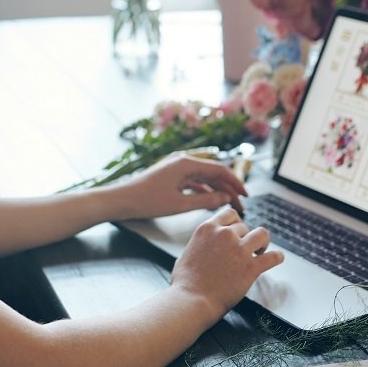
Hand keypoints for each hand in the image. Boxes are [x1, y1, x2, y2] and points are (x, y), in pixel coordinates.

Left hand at [111, 152, 247, 219]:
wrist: (121, 200)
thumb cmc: (147, 202)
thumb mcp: (180, 204)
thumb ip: (206, 201)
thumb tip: (227, 198)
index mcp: (186, 163)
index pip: (219, 169)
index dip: (235, 182)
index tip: (247, 195)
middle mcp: (183, 161)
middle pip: (213, 173)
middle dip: (229, 188)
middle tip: (241, 205)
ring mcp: (176, 168)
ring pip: (204, 178)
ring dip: (217, 191)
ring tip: (229, 205)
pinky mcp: (171, 176)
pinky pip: (193, 182)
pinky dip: (204, 191)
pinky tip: (212, 201)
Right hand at [170, 206, 282, 315]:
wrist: (191, 300)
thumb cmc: (185, 283)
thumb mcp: (187, 253)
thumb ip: (200, 245)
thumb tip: (203, 248)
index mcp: (208, 228)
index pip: (230, 214)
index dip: (237, 223)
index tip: (238, 232)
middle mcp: (224, 234)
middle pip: (245, 227)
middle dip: (245, 238)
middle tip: (244, 251)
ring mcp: (239, 249)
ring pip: (262, 234)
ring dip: (262, 242)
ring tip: (260, 251)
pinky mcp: (251, 267)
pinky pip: (273, 256)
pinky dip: (277, 257)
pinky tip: (276, 259)